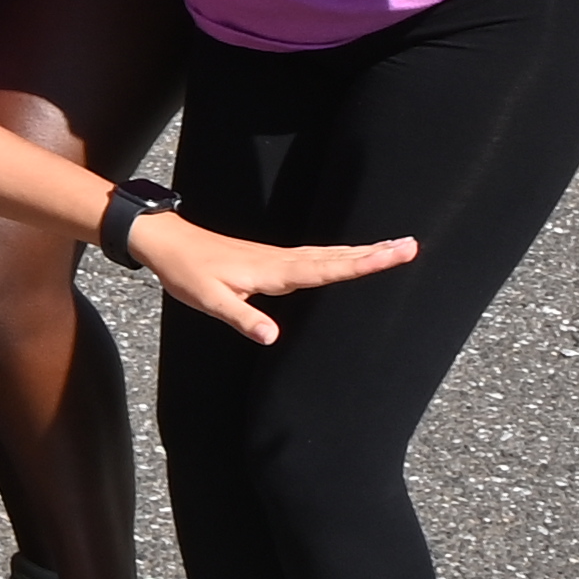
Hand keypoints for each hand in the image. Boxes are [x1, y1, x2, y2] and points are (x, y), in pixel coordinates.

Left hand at [135, 216, 416, 344]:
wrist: (166, 242)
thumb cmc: (186, 271)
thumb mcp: (208, 300)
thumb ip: (241, 318)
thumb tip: (272, 337)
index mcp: (274, 271)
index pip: (327, 269)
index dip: (363, 263)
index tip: (395, 254)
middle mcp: (281, 260)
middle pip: (336, 257)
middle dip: (375, 252)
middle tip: (412, 245)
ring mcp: (277, 258)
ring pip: (328, 254)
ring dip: (361, 251)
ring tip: (394, 246)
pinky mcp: (271, 259)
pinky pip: (313, 256)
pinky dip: (338, 255)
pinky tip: (347, 256)